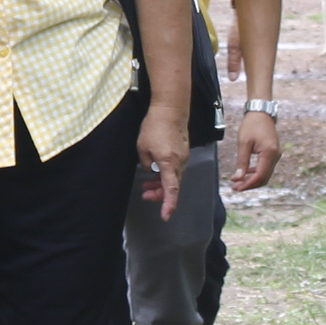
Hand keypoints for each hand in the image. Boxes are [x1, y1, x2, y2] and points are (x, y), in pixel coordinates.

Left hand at [135, 101, 187, 217]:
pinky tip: (155, 171)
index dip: (169, 204)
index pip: (172, 190)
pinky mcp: (183, 151)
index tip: (166, 216)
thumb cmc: (155, 125)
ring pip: (174, 177)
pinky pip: (175, 168)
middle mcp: (180, 162)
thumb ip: (146, 163)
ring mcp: (183, 157)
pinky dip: (166, 174)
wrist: (171, 108)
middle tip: (145, 194)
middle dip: (159, 193)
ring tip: (147, 185)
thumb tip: (151, 170)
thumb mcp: (142, 147)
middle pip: (173, 186)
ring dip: (161, 183)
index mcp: (170, 163)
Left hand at [230, 106, 282, 191]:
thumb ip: (241, 161)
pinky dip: (255, 173)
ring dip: (252, 180)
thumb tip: (238, 178)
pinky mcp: (273, 154)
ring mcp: (276, 155)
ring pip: (265, 175)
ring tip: (238, 182)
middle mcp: (275, 156)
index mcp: (269, 153)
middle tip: (235, 187)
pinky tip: (245, 174)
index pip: (260, 175)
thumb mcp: (244, 143)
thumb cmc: (251, 125)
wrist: (261, 113)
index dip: (248, 184)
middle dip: (249, 184)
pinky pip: (265, 168)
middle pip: (263, 178)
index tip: (236, 187)